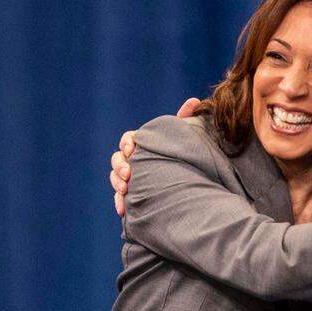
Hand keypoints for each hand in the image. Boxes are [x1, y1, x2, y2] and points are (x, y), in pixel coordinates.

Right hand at [110, 98, 200, 215]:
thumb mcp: (185, 137)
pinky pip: (121, 198)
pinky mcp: (133, 194)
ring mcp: (131, 177)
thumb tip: (195, 100)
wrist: (189, 183)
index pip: (128, 139)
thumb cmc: (184, 154)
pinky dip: (120, 203)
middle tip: (129, 174)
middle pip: (117, 159)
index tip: (132, 150)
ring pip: (116, 178)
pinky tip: (123, 210)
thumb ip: (185, 119)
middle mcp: (134, 160)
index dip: (127, 143)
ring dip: (117, 183)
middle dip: (119, 166)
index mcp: (144, 144)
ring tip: (125, 190)